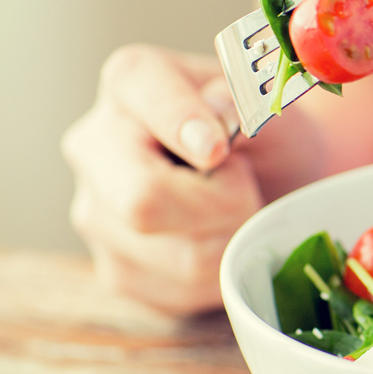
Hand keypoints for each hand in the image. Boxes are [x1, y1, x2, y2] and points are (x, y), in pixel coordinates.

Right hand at [61, 44, 331, 313]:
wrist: (277, 184)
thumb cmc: (271, 138)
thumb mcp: (272, 106)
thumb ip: (245, 101)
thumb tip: (217, 114)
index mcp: (131, 83)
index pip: (143, 98)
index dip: (182, 124)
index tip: (218, 149)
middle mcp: (95, 146)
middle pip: (143, 200)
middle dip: (221, 204)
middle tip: (247, 189)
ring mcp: (97, 214)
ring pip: (179, 256)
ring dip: (233, 239)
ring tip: (239, 211)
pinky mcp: (118, 271)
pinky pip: (184, 290)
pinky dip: (224, 272)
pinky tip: (224, 240)